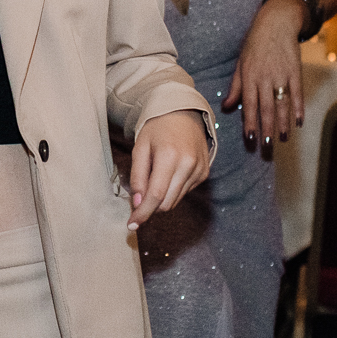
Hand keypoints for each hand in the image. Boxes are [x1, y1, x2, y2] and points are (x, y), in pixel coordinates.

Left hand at [128, 109, 209, 229]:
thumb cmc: (157, 129)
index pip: (155, 195)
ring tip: (154, 179)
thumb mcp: (140, 148)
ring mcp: (199, 170)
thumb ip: (138, 176)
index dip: (143, 213)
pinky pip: (184, 192)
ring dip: (161, 199)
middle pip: (166, 203)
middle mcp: (188, 164)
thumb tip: (138, 203)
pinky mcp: (204, 173)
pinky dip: (172, 191)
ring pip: (175, 201)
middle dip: (150, 208)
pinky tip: (168, 174)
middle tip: (138, 203)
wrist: (183, 114)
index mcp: (170, 156)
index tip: (132, 224)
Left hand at [224, 0, 307, 144]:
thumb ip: (235, 88)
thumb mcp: (240, 64)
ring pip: (282, 103)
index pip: (249, 105)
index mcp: (249, 77)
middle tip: (267, 147)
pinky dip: (298, 108)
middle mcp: (265, 78)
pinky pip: (297, 93)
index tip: (250, 139)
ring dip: (282, 123)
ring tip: (282, 139)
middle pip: (266, 108)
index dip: (250, 123)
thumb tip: (227, 108)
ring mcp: (281, 75)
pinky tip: (298, 122)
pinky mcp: (295, 71)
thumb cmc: (254, 46)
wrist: (276, 24)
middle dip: (266, 129)